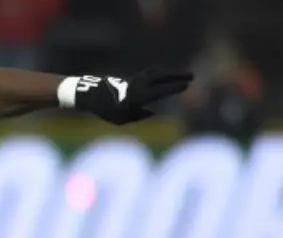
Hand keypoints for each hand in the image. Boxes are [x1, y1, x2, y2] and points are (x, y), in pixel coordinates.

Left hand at [69, 67, 193, 124]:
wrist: (91, 95)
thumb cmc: (106, 110)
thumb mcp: (122, 119)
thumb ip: (139, 116)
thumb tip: (153, 112)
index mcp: (136, 97)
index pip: (159, 91)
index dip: (173, 88)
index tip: (185, 86)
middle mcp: (137, 85)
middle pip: (160, 77)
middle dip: (177, 76)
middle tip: (192, 76)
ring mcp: (135, 80)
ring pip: (156, 73)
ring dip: (170, 73)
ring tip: (183, 75)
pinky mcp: (132, 78)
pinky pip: (150, 74)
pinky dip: (161, 74)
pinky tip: (168, 76)